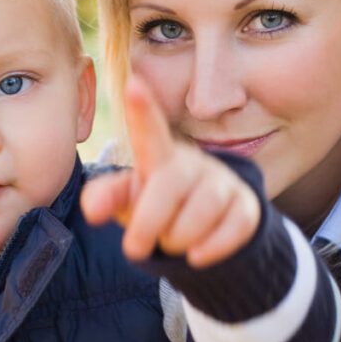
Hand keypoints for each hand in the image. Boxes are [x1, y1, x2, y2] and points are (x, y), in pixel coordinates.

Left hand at [81, 76, 259, 267]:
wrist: (202, 223)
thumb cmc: (156, 201)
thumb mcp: (127, 199)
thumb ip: (105, 197)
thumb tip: (93, 210)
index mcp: (158, 155)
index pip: (149, 130)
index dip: (141, 110)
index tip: (132, 85)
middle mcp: (193, 163)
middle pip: (170, 185)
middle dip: (147, 224)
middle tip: (133, 248)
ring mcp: (223, 183)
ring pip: (202, 212)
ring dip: (178, 240)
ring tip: (171, 242)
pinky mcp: (247, 206)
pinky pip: (233, 229)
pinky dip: (211, 249)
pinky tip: (197, 256)